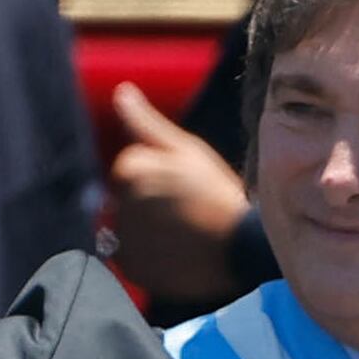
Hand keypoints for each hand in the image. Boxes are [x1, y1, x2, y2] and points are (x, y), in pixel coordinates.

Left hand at [102, 84, 247, 301]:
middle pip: (126, 201)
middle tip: (187, 213)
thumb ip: (146, 122)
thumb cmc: (217, 191)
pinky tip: (176, 255)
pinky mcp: (131, 268)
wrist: (241, 247)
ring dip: (147, 233)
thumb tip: (121, 91)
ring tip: (183, 237)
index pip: (129, 171)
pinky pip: (130, 259)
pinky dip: (147, 258)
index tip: (185, 188)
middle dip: (149, 205)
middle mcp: (117, 203)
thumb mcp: (186, 148)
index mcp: (127, 169)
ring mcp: (123, 239)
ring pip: (128, 230)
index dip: (158, 178)